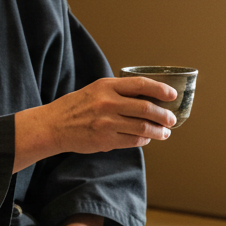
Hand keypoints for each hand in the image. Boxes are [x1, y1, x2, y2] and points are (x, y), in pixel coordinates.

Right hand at [14, 76, 177, 171]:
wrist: (53, 126)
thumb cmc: (76, 107)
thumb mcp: (96, 90)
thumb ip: (119, 91)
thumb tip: (148, 97)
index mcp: (107, 86)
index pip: (141, 85)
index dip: (161, 89)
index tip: (172, 95)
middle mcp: (108, 103)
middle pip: (146, 108)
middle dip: (164, 115)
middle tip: (171, 119)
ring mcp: (106, 123)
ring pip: (142, 127)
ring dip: (158, 131)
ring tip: (165, 132)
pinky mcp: (105, 140)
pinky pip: (132, 141)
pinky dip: (143, 140)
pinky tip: (147, 139)